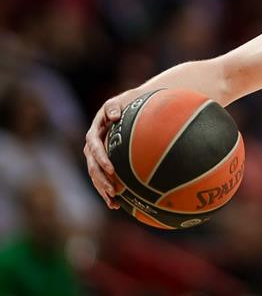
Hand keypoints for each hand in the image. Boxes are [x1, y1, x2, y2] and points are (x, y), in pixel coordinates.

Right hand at [82, 89, 136, 208]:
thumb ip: (114, 107)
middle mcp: (91, 148)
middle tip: (114, 191)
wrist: (125, 110)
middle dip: (102, 180)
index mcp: (94, 134)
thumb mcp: (118, 102)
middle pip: (93, 167)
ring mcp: (96, 158)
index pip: (95, 148)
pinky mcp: (102, 165)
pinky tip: (115, 205)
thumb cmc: (123, 105)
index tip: (113, 170)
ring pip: (96, 177)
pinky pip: (102, 181)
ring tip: (114, 202)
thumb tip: (115, 116)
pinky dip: (107, 193)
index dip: (102, 159)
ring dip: (103, 190)